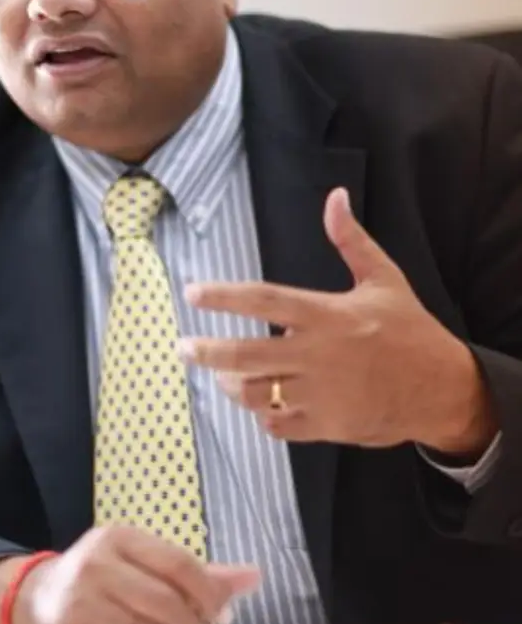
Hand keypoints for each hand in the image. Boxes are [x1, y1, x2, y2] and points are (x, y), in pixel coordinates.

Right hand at [13, 526, 258, 623]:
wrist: (38, 602)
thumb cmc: (104, 579)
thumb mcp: (144, 561)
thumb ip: (199, 572)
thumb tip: (253, 576)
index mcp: (119, 538)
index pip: (179, 564)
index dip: (209, 594)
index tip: (220, 611)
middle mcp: (97, 565)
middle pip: (167, 603)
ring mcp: (83, 602)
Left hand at [179, 188, 494, 456]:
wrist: (441, 389)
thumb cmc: (409, 330)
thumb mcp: (384, 279)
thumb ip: (351, 240)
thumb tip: (335, 196)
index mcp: (327, 315)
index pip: (264, 300)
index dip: (225, 296)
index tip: (192, 293)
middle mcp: (318, 355)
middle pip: (246, 355)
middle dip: (208, 352)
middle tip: (182, 348)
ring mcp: (320, 395)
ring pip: (256, 394)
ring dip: (231, 386)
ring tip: (221, 375)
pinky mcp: (326, 426)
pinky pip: (277, 425)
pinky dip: (263, 415)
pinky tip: (261, 403)